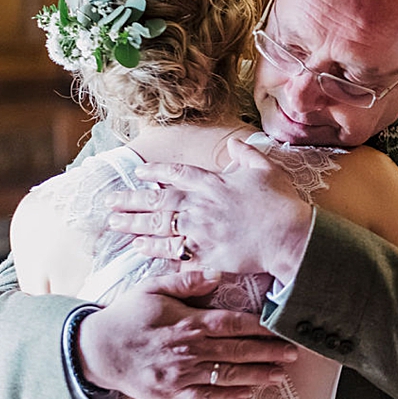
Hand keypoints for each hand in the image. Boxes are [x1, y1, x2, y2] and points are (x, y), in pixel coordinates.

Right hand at [76, 272, 297, 398]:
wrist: (96, 351)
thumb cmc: (125, 316)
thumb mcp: (151, 288)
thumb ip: (185, 282)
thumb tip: (216, 273)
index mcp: (186, 323)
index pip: (232, 323)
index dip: (260, 326)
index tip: (282, 326)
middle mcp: (188, 350)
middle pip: (237, 350)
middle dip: (268, 352)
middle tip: (293, 353)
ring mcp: (181, 374)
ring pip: (227, 375)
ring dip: (257, 375)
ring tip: (280, 374)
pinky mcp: (173, 392)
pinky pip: (206, 396)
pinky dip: (229, 396)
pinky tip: (248, 392)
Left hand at [105, 137, 314, 280]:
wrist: (290, 237)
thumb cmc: (281, 204)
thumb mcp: (266, 169)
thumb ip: (246, 154)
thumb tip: (235, 143)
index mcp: (213, 184)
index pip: (176, 174)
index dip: (154, 172)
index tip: (137, 172)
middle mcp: (201, 206)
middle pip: (157, 201)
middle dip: (130, 200)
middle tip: (107, 202)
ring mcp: (201, 232)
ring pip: (158, 226)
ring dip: (134, 224)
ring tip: (114, 223)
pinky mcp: (205, 255)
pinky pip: (172, 252)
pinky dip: (154, 250)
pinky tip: (138, 248)